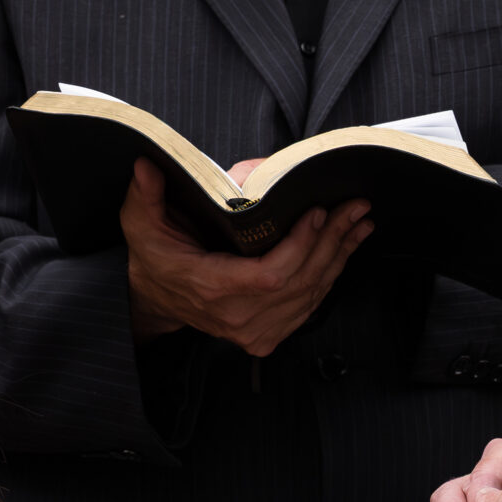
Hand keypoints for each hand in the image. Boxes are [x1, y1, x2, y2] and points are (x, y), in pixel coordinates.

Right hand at [120, 159, 370, 354]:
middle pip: (300, 282)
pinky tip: (348, 246)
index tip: (317, 211)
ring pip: (311, 295)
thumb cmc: (155, 255)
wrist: (155, 298)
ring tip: (360, 221)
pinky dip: (332, 274)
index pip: (270, 275)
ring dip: (340, 255)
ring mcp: (254, 331)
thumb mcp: (141, 224)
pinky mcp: (267, 336)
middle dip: (332, 240)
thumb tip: (146, 165)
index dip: (300, 245)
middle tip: (355, 206)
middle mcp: (237, 317)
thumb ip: (145, 195)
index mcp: (211, 288)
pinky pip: (309, 306)